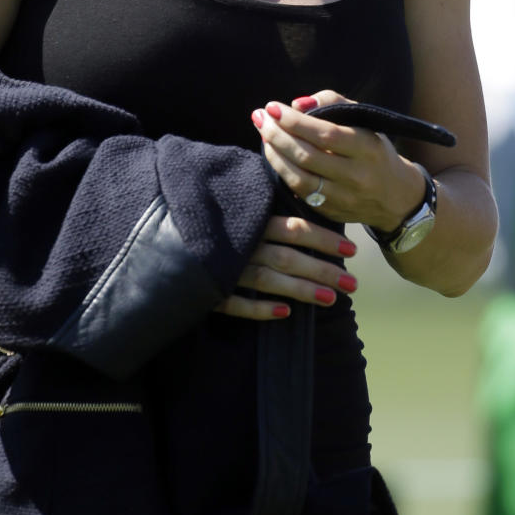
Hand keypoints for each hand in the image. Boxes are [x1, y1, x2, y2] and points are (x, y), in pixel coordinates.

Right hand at [215, 213, 356, 320]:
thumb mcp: (235, 208)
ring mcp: (224, 269)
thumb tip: (300, 202)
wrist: (160, 244)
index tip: (351, 249)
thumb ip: (264, 207)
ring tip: (331, 299)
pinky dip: (260, 308)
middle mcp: (240, 244)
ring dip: (301, 290)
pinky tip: (284, 313)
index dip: (323, 238)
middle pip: (288, 257)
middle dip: (322, 269)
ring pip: (268, 281)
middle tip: (353, 283)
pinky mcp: (208, 292)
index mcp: (249, 221)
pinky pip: (236, 304)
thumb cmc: (206, 221)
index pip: (293, 228)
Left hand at [250, 90, 425, 229]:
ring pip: (299, 178)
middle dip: (277, 135)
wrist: (396, 196)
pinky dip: (282, 173)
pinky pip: (300, 193)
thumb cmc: (373, 148)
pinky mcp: (332, 212)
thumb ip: (333, 103)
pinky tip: (274, 156)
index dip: (294, 121)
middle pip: (307, 156)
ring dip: (274, 155)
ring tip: (263, 135)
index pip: (325, 134)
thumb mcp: (364, 121)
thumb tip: (297, 104)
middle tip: (260, 117)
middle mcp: (357, 176)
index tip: (272, 107)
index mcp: (367, 148)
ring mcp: (344, 198)